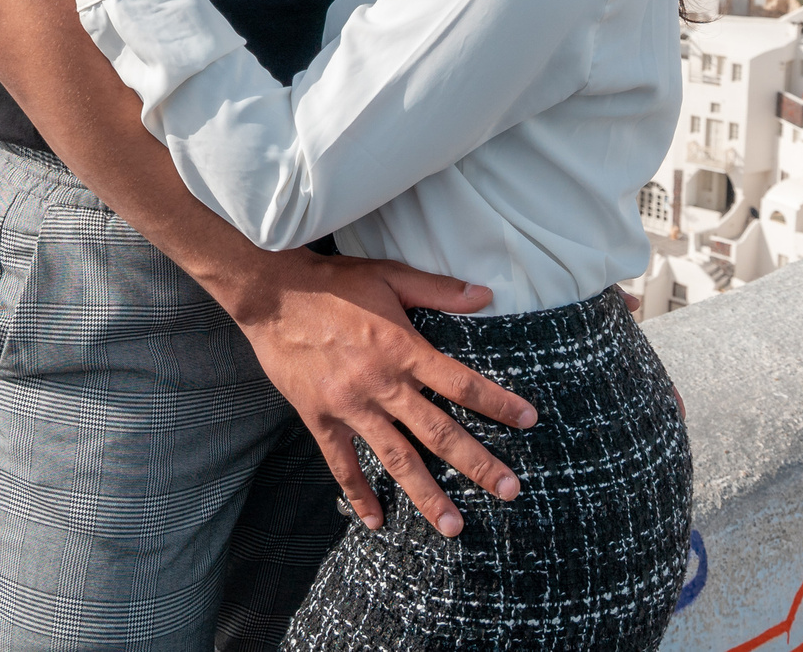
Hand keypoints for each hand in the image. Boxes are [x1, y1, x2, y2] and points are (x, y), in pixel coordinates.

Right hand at [220, 249, 538, 537]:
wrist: (274, 294)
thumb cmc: (335, 282)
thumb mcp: (391, 276)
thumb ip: (439, 291)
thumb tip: (486, 295)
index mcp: (403, 348)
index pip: (461, 383)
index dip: (497, 403)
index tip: (528, 420)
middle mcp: (381, 384)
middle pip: (438, 432)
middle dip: (477, 464)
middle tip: (509, 491)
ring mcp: (350, 406)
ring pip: (396, 458)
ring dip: (427, 494)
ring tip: (454, 526)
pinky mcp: (320, 419)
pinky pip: (342, 465)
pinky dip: (359, 495)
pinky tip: (377, 521)